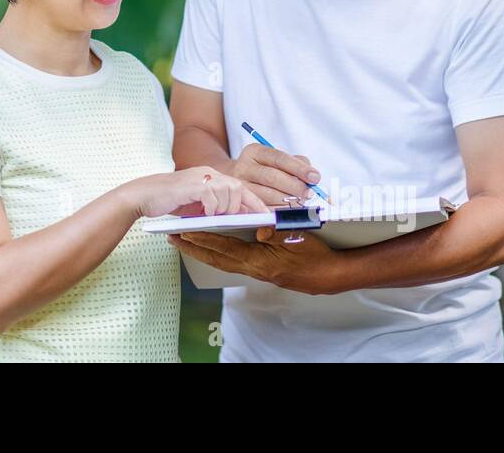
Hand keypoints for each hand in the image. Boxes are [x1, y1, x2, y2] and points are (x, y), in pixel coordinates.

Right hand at [129, 167, 269, 218]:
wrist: (144, 195)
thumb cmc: (171, 200)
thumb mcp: (199, 203)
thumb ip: (218, 205)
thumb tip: (240, 214)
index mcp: (212, 175)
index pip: (241, 186)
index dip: (255, 202)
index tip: (266, 216)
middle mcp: (208, 173)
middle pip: (238, 187)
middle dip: (238, 207)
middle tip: (230, 219)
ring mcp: (200, 177)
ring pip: (228, 191)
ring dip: (224, 209)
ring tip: (212, 217)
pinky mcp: (191, 185)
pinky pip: (211, 196)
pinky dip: (211, 208)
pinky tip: (203, 214)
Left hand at [167, 225, 347, 294]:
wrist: (331, 274)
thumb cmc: (316, 254)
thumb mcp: (298, 238)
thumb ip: (276, 232)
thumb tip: (258, 229)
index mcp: (260, 261)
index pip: (225, 249)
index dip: (204, 240)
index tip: (184, 232)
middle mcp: (254, 269)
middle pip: (217, 259)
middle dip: (194, 249)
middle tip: (172, 239)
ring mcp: (257, 271)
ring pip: (223, 261)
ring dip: (203, 251)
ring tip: (185, 241)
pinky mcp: (262, 270)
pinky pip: (233, 262)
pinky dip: (219, 253)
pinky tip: (213, 246)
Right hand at [231, 142, 321, 205]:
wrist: (236, 178)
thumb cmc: (264, 168)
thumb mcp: (276, 159)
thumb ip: (296, 163)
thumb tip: (312, 176)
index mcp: (254, 151)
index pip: (279, 158)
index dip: (298, 168)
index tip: (315, 177)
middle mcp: (244, 167)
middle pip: (272, 177)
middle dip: (295, 186)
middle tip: (310, 193)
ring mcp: (242, 186)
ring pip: (268, 195)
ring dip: (289, 201)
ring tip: (302, 201)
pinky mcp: (242, 202)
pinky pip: (264, 208)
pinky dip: (280, 210)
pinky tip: (290, 209)